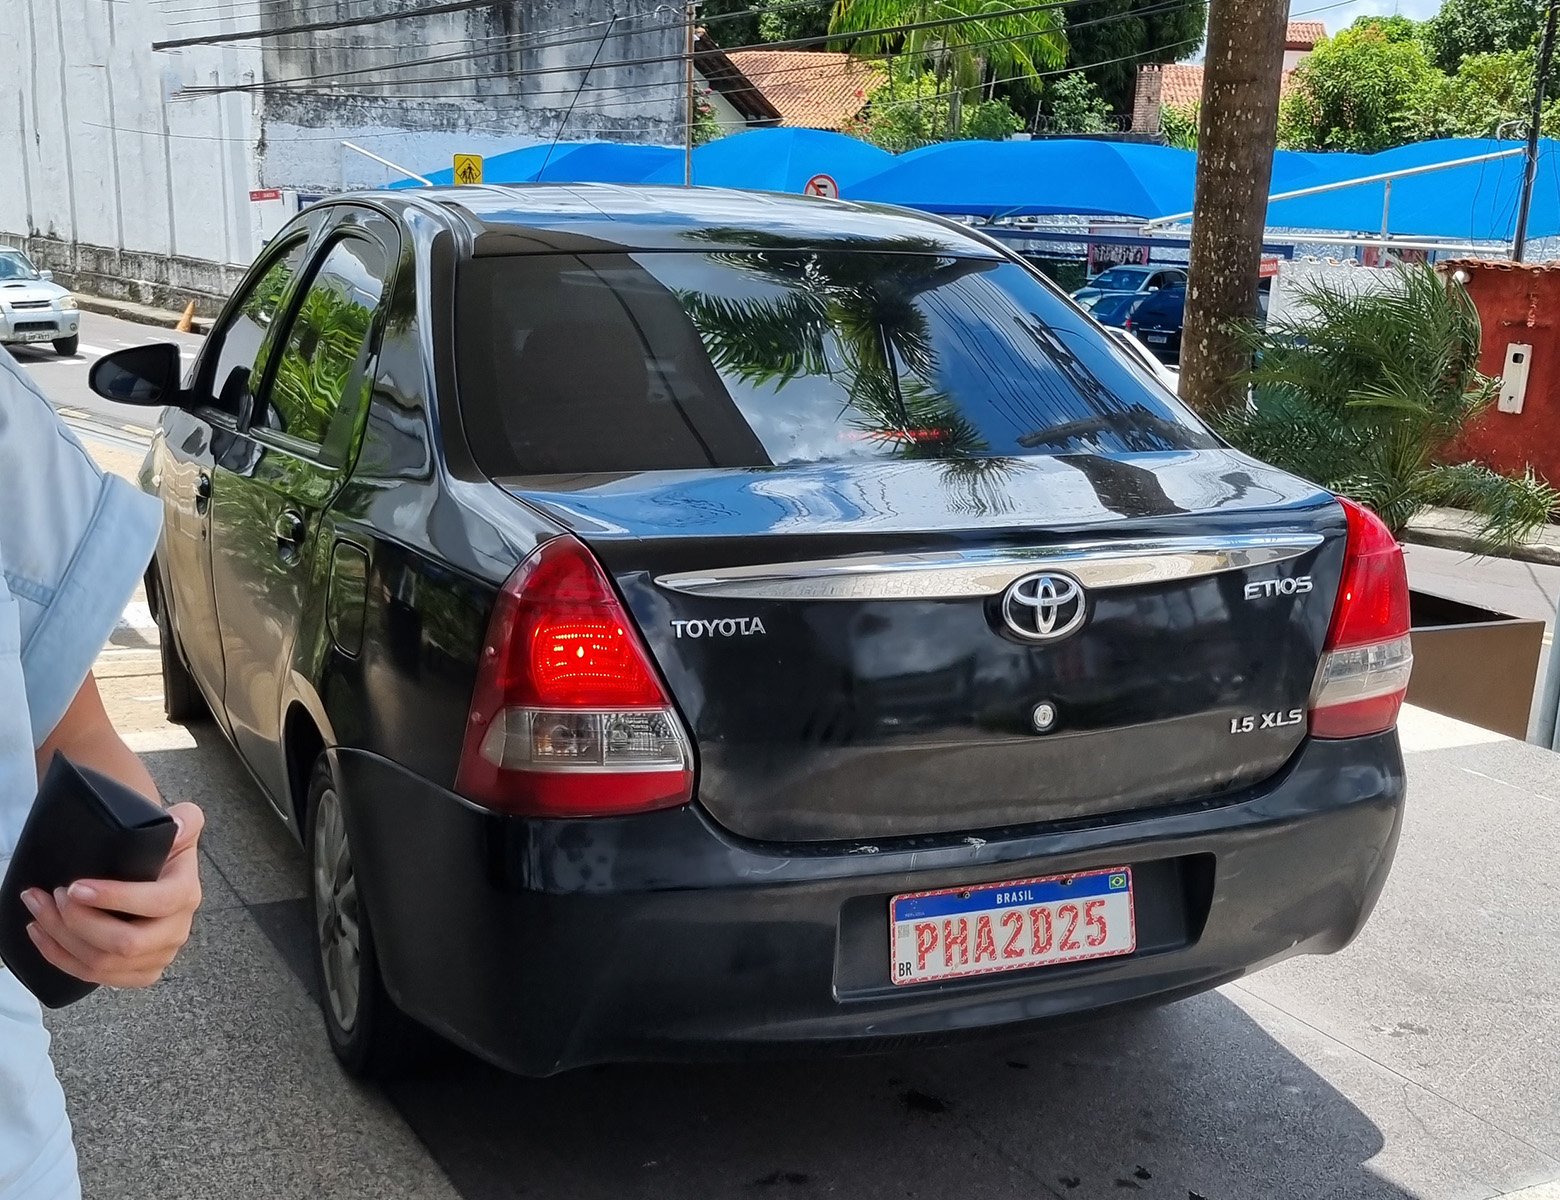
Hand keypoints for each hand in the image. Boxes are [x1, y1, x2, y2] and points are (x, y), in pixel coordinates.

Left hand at [21, 802, 204, 987]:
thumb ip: (186, 819)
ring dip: (61, 937)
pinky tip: (39, 932)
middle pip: (126, 944)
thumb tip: (176, 827)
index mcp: (186, 895)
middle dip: (80, 923)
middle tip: (55, 896)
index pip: (157, 904)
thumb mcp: (183, 825)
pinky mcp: (135, 973)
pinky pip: (92, 976)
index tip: (76, 886)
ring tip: (38, 907)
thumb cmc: (162, 849)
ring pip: (102, 963)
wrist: (159, 872)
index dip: (115, 898)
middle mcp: (176, 931)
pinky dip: (59, 956)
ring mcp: (156, 956)